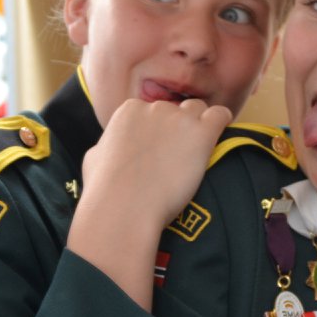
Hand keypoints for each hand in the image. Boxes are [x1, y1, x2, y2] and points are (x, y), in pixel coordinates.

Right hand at [67, 98, 231, 306]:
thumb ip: (107, 145)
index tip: (162, 148)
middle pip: (177, 110)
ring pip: (199, 110)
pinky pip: (221, 115)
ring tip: (200, 148)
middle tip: (180, 154)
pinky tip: (221, 134)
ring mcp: (179, 119)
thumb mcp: (94, 159)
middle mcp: (155, 108)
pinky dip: (223, 122)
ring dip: (200, 124)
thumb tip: (109, 148)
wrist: (124, 208)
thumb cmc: (105, 191)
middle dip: (179, 128)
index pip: (152, 111)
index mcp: (129, 110)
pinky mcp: (201, 133)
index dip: (159, 130)